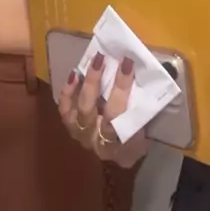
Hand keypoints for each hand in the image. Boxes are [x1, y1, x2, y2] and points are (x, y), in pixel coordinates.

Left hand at [59, 54, 148, 168]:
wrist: (120, 153)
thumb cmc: (136, 136)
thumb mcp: (144, 127)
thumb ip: (141, 105)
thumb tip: (143, 71)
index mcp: (121, 144)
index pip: (119, 115)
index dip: (121, 88)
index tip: (126, 63)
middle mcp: (97, 141)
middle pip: (94, 111)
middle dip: (97, 82)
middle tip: (102, 57)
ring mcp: (82, 135)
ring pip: (79, 109)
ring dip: (85, 83)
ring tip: (90, 63)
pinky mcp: (71, 126)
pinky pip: (65, 110)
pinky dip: (68, 92)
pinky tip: (75, 74)